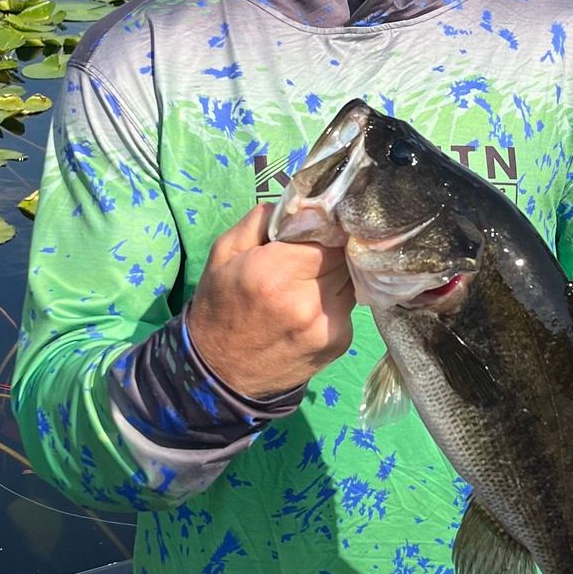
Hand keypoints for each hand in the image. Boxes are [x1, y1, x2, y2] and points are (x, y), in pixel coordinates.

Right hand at [185, 203, 355, 401]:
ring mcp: (328, 325)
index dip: (325, 227)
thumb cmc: (220, 306)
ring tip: (312, 278)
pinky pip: (349, 304)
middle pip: (344, 254)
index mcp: (275, 272)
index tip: (318, 226)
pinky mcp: (340, 343)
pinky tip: (314, 305)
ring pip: (352, 278)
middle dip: (333, 248)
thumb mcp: (224, 253)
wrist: (221, 373)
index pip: (328, 233)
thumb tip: (300, 199)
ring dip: (338, 272)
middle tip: (314, 250)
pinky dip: (337, 298)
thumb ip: (262, 219)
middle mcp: (307, 300)